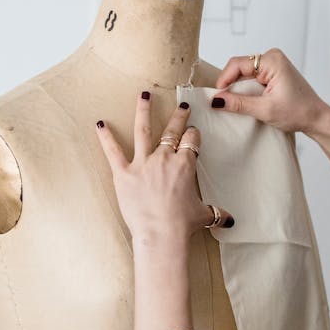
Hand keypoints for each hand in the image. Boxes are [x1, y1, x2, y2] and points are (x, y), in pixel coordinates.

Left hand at [95, 92, 233, 244]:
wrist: (161, 234)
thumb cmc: (182, 225)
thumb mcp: (204, 216)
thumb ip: (216, 214)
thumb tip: (230, 221)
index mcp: (185, 165)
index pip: (191, 141)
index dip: (193, 135)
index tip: (192, 132)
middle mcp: (164, 158)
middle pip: (172, 131)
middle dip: (178, 117)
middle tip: (181, 106)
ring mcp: (143, 164)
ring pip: (143, 131)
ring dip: (143, 111)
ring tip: (144, 95)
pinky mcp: (124, 174)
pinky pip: (112, 152)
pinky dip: (105, 137)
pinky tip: (99, 124)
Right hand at [211, 48, 329, 134]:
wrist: (316, 118)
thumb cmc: (299, 112)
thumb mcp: (265, 110)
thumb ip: (238, 103)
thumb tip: (216, 100)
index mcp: (272, 60)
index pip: (237, 64)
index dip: (224, 80)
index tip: (217, 97)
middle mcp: (272, 58)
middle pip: (239, 67)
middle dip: (231, 85)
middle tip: (225, 103)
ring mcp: (273, 64)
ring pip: (244, 73)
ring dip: (239, 88)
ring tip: (238, 104)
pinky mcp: (273, 73)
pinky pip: (252, 78)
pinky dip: (247, 89)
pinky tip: (248, 101)